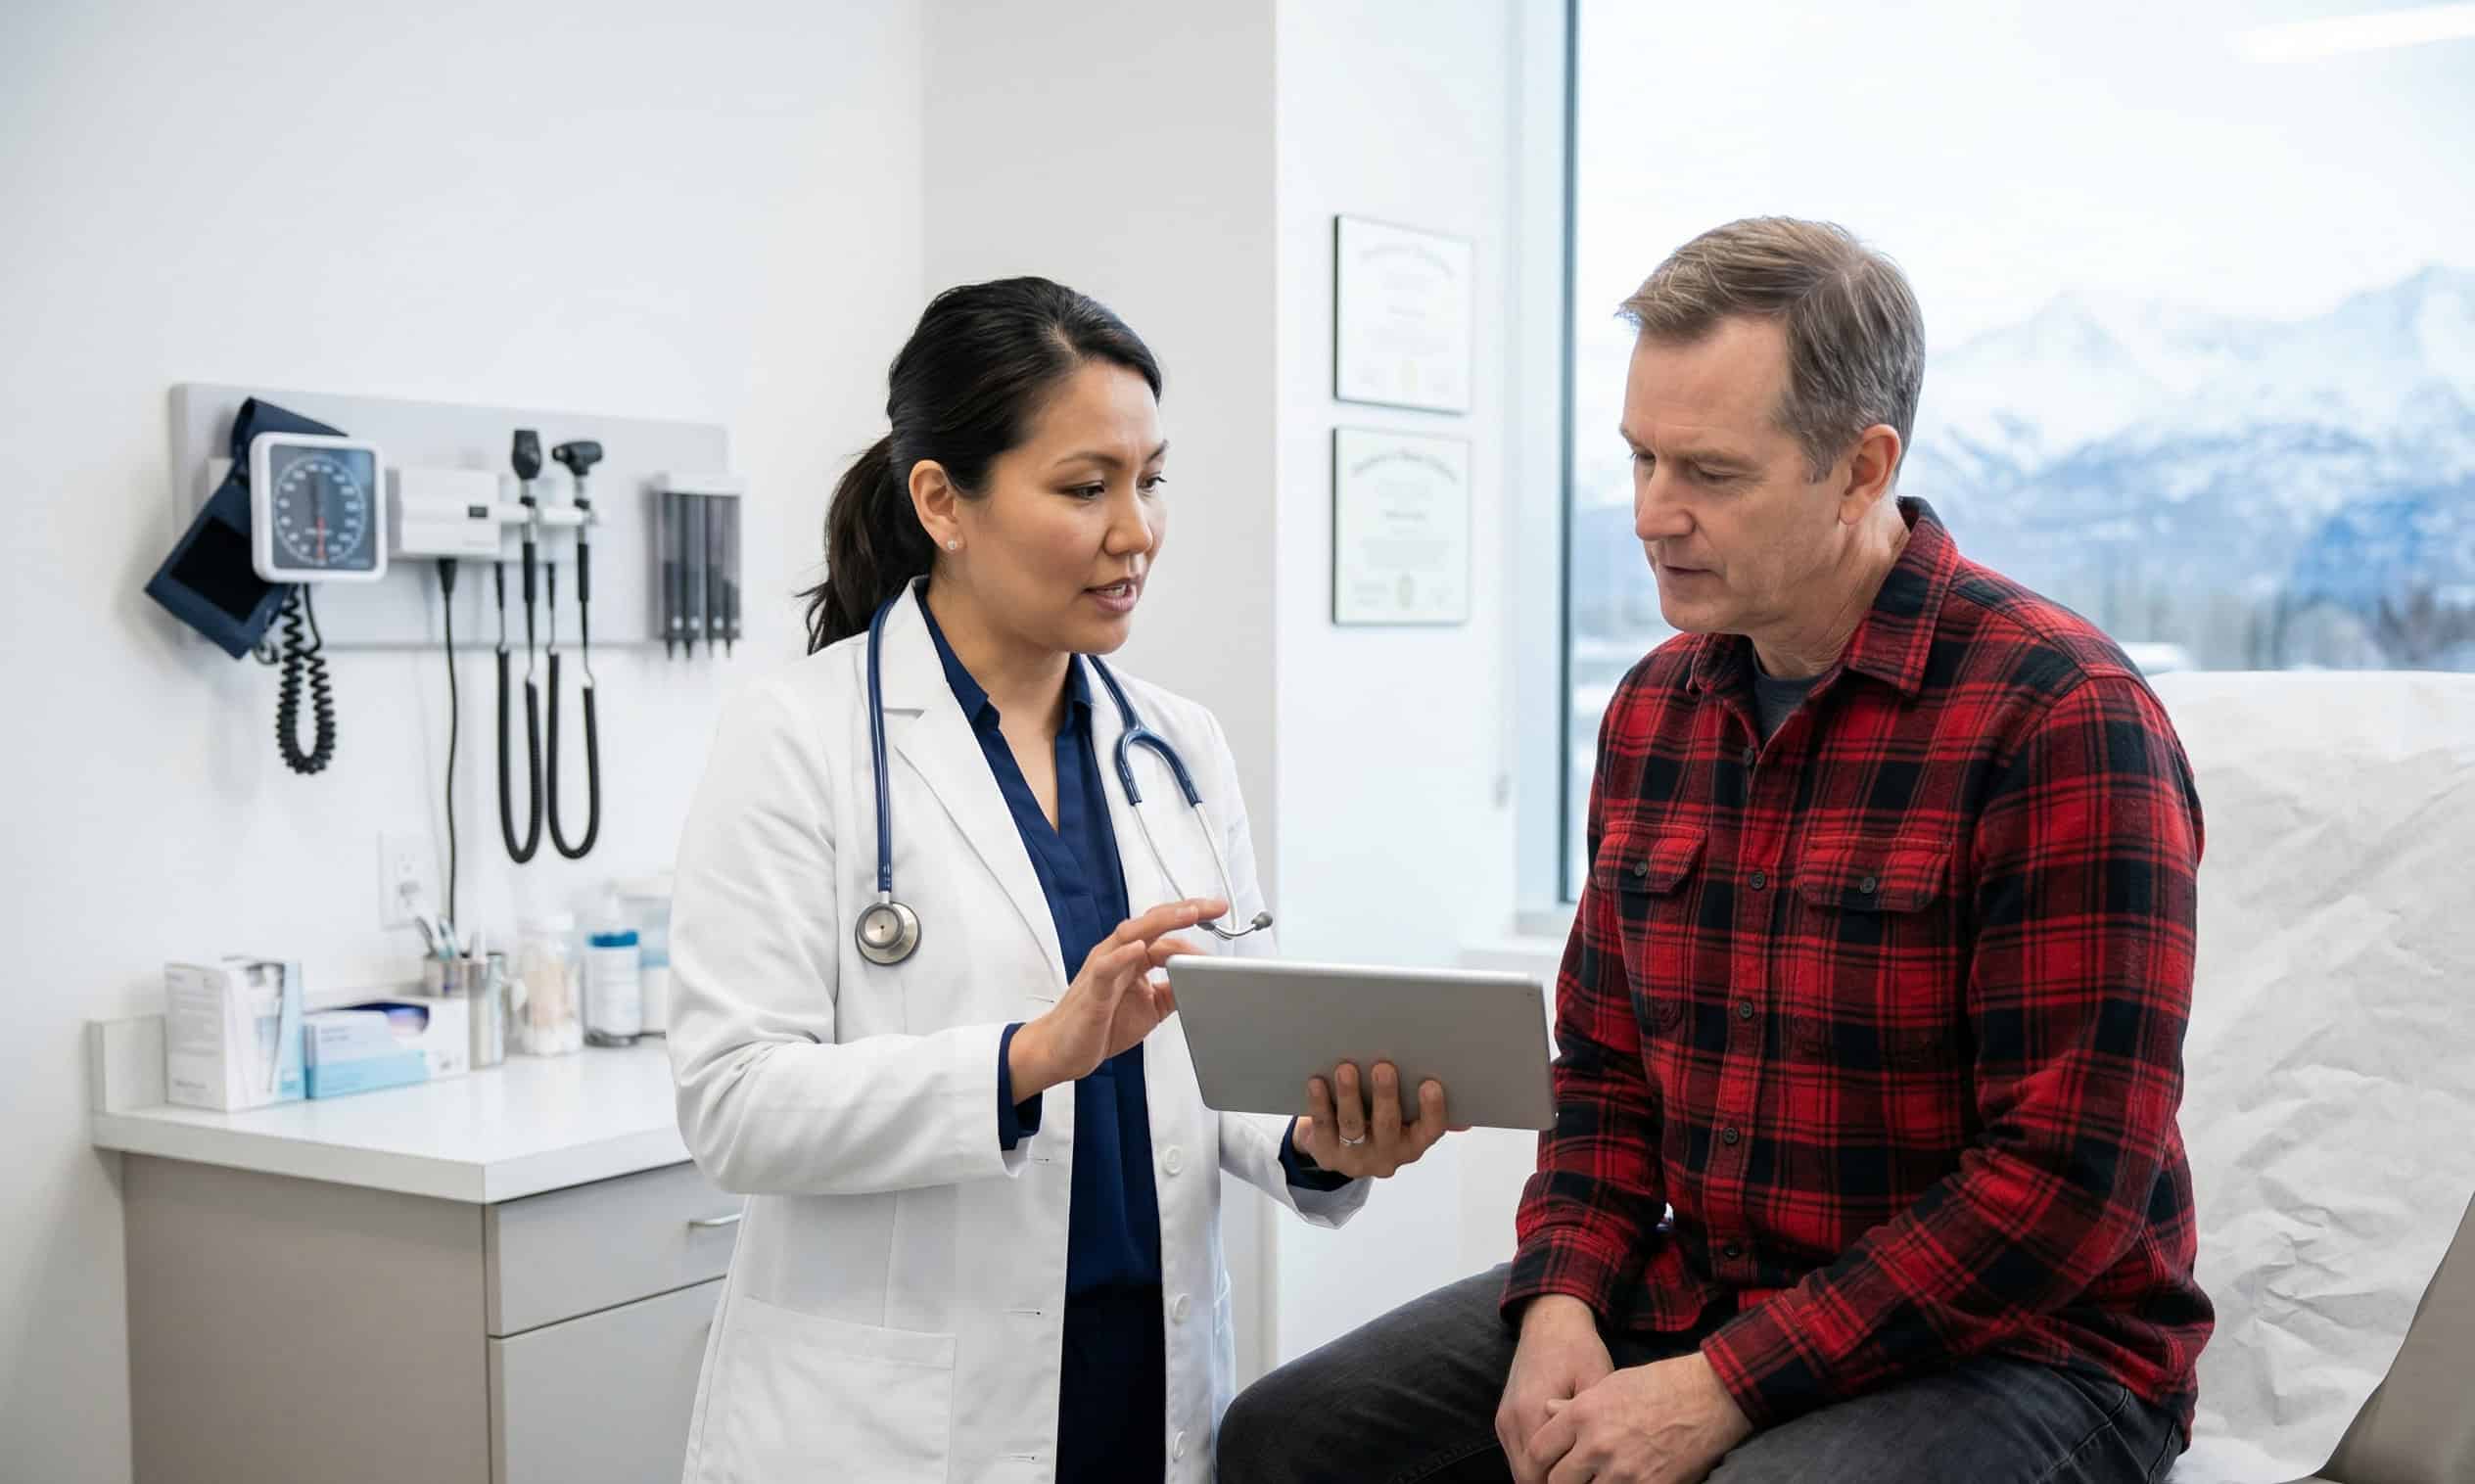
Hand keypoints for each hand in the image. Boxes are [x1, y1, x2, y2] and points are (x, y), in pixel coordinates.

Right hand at [1009, 897, 1223, 1097]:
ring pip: (1131, 934)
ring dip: (1161, 922)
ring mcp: (1103, 967)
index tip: (1220, 920)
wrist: (1064, 1050)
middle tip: (1215, 906)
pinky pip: (1106, 967)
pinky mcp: (1093, 988)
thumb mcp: (1151, 1008)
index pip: (1166, 932)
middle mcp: (1118, 954)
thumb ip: (1174, 990)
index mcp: (1132, 957)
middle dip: (1185, 911)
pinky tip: (1140, 948)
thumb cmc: (1102, 1024)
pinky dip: (1122, 955)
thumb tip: (1202, 980)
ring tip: (1189, 913)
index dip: (1194, 927)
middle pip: (1152, 922)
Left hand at [1292, 1061, 1454, 1178]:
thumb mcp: (1405, 1121)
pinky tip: (1317, 1082)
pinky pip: (1323, 1127)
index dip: (1432, 1109)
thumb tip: (1465, 1110)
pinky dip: (1319, 1103)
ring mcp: (1355, 1158)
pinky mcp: (1326, 1153)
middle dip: (1386, 1096)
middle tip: (1383, 1067)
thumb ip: (1426, 1112)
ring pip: (1353, 1126)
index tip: (1431, 1084)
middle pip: (1388, 1126)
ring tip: (1346, 1068)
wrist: (1336, 1151)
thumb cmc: (1377, 1123)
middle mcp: (1387, 1156)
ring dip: (1350, 1096)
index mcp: (1413, 1143)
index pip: (1430, 1130)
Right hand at [1497, 1297, 1613, 1483]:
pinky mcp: (1504, 1417)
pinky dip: (1533, 1463)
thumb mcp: (1596, 1382)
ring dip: (1541, 1475)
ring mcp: (1504, 1419)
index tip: (1587, 1481)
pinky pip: (1515, 1453)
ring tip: (1573, 1472)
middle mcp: (1511, 1421)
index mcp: (1532, 1414)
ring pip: (1518, 1467)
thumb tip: (1597, 1461)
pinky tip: (1560, 1458)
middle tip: (1583, 1480)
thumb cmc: (1578, 1350)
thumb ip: (1589, 1425)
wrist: (1550, 1322)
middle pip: (1525, 1477)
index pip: (1539, 1476)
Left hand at [1530, 1352, 1751, 1483]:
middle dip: (1562, 1481)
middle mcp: (1597, 1445)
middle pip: (1558, 1482)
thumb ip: (1574, 1404)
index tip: (1544, 1467)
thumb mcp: (1609, 1383)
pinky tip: (1622, 1481)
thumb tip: (1548, 1410)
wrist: (1708, 1398)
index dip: (1538, 1463)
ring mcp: (1623, 1472)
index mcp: (1582, 1414)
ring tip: (1598, 1476)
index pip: (1539, 1451)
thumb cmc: (1659, 1385)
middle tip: (1572, 1476)